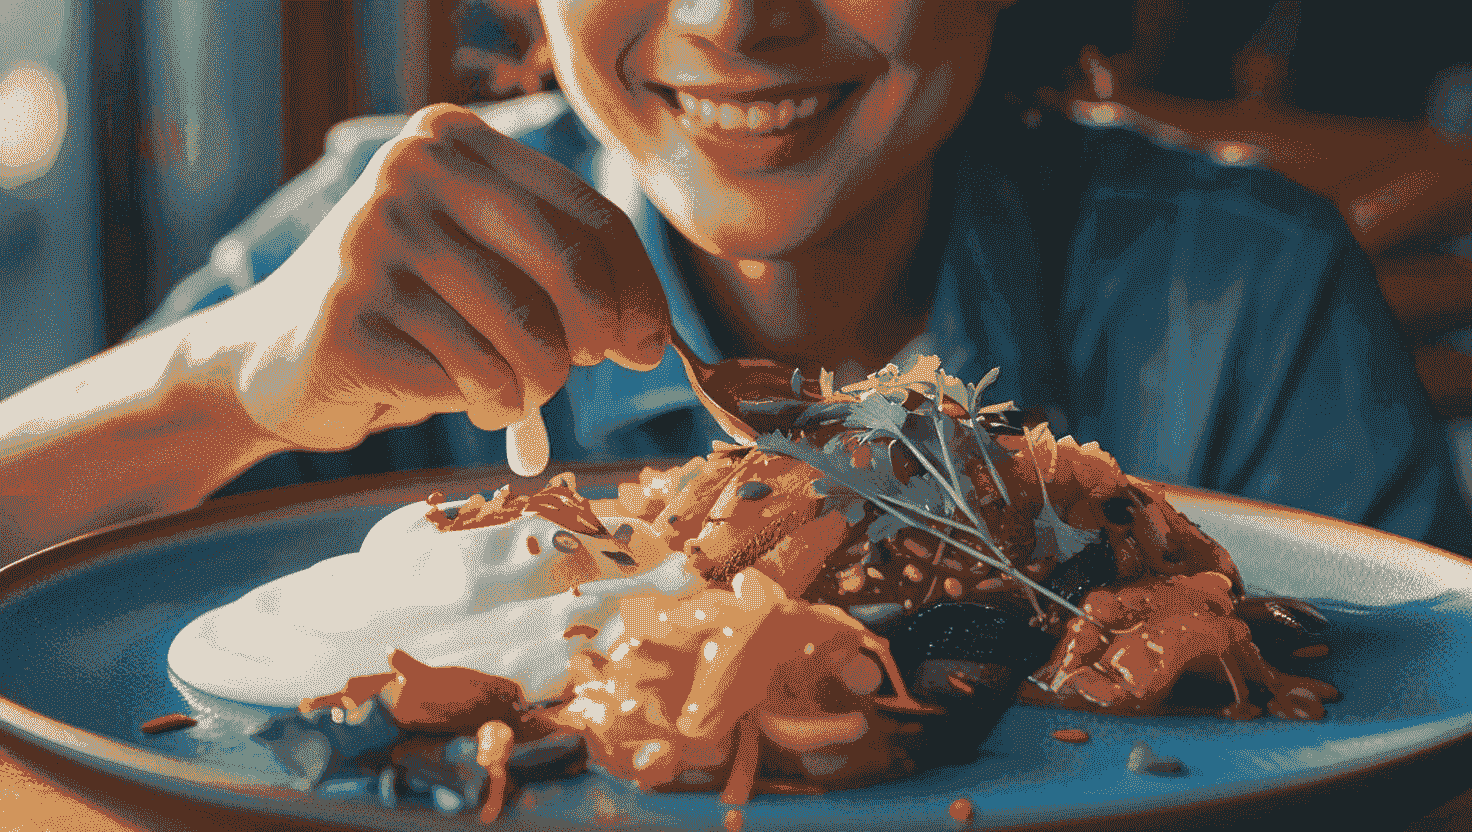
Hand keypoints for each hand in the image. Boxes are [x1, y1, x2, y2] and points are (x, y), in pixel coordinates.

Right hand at [217, 104, 669, 450]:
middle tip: (581, 366)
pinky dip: (485, 405)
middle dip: (595, 337)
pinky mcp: (349, 321)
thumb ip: (562, 267)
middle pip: (568, 268)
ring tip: (505, 387)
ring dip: (535, 385)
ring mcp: (371, 245)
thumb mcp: (481, 255)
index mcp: (451, 140)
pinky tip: (450, 392)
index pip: (590, 218)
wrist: (278, 357)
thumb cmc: (411, 308)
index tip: (648, 344)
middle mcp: (407, 174)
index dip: (638, 291)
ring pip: (527, 339)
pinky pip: (473, 382)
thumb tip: (648, 333)